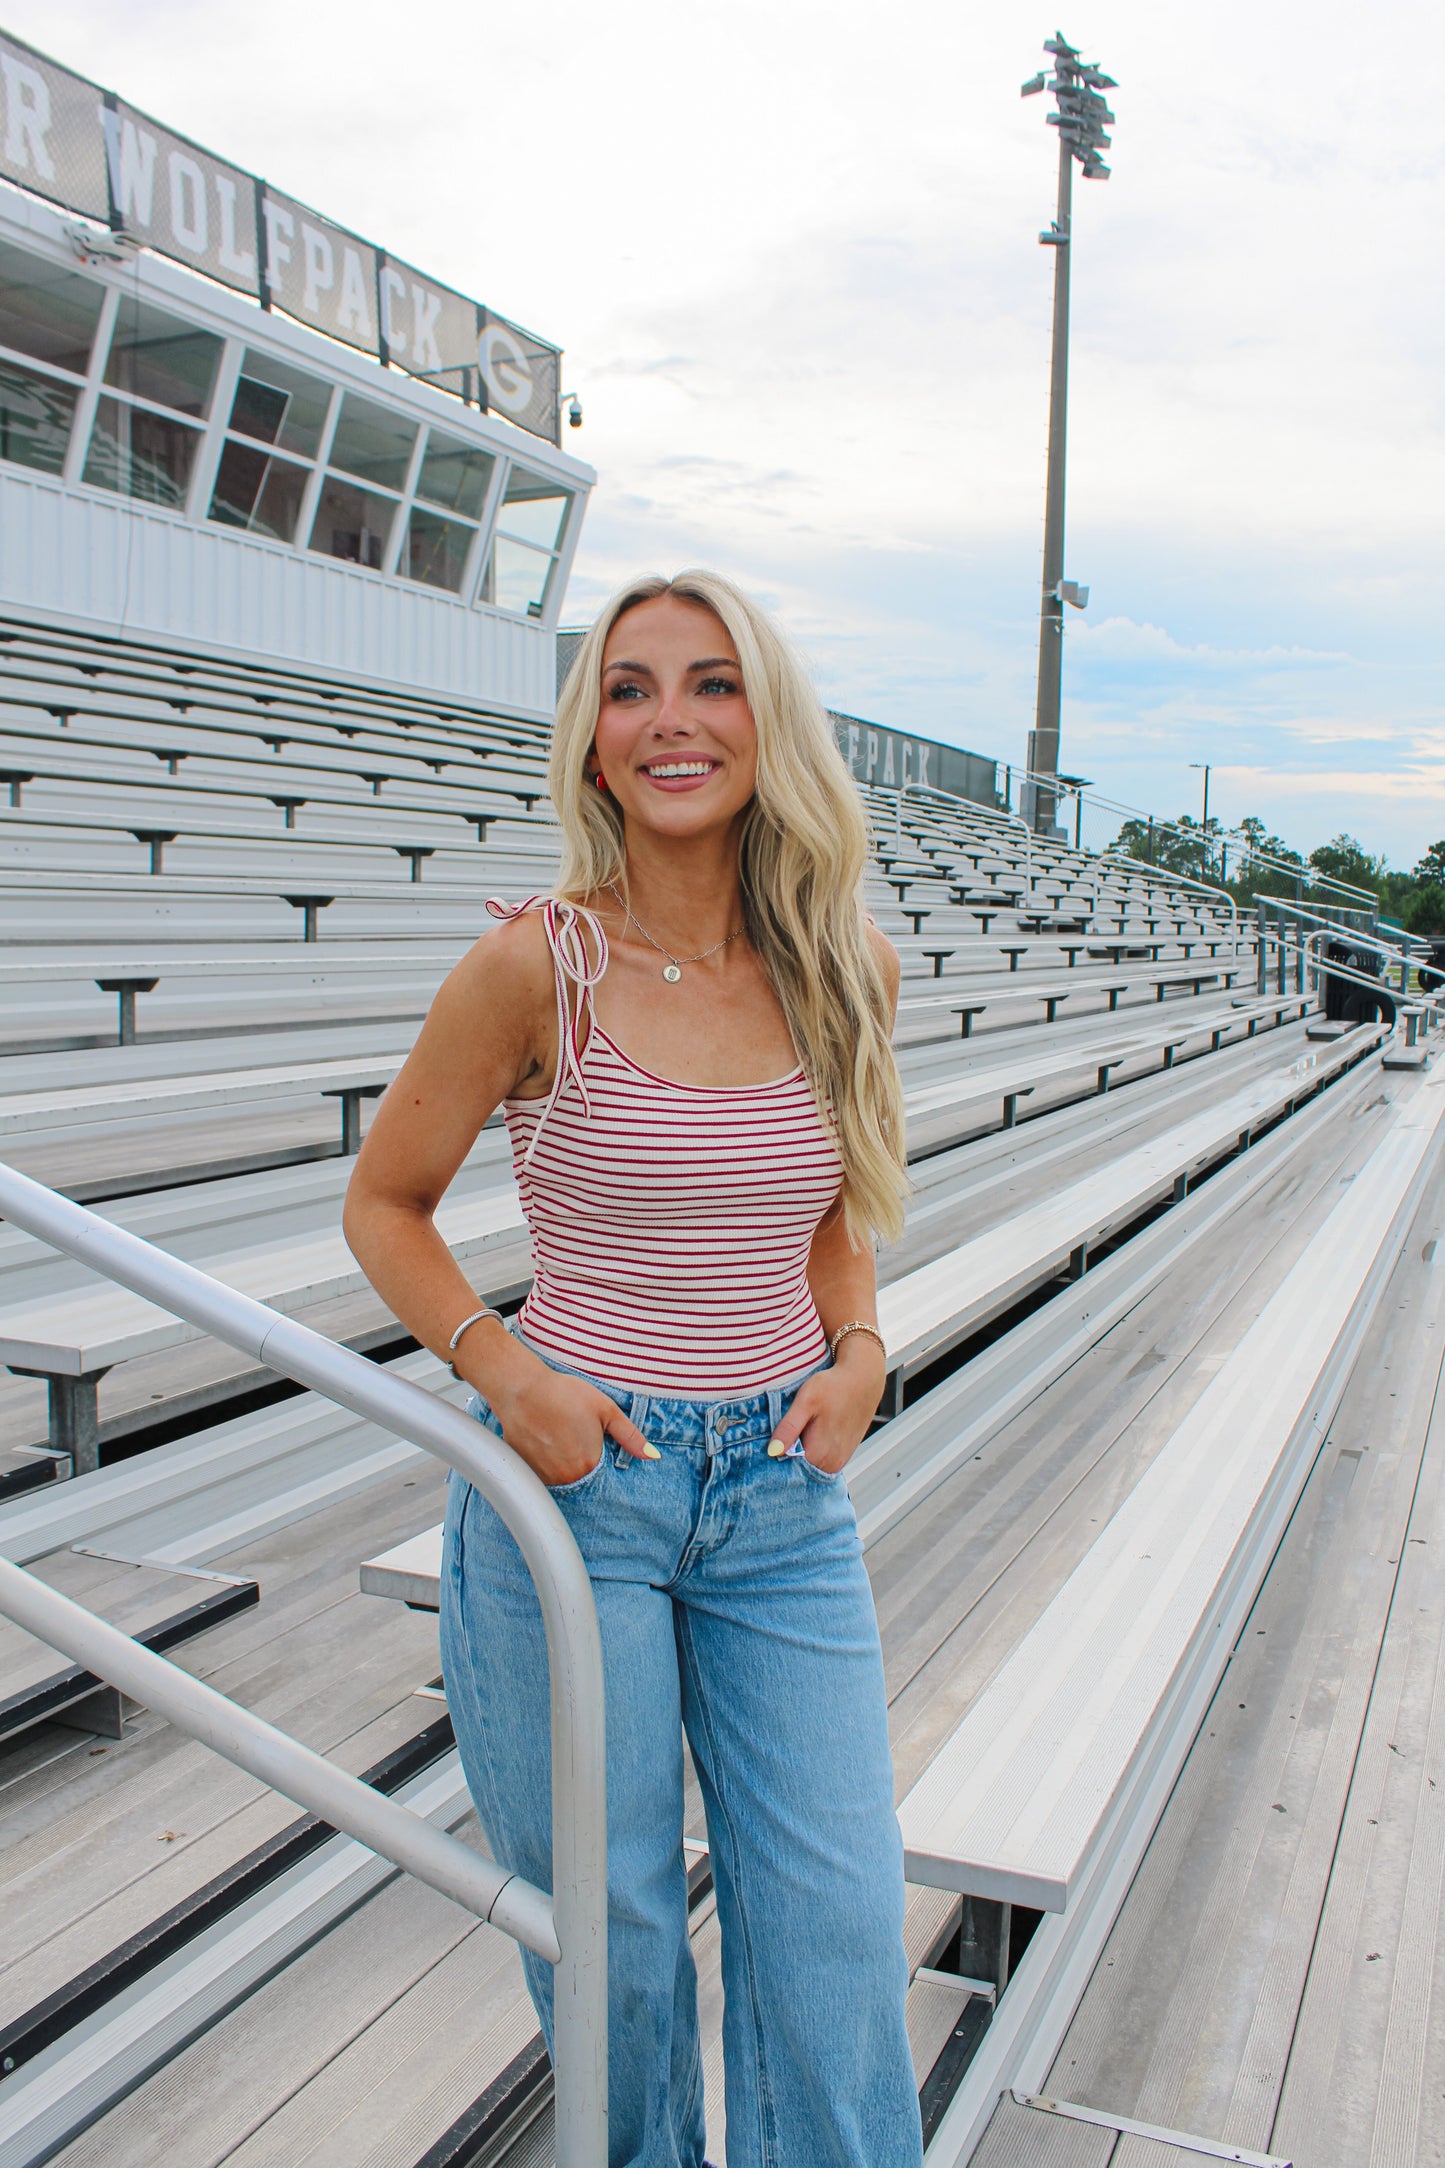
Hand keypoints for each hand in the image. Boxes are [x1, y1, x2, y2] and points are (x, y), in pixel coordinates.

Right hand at [480, 1349, 654, 1487]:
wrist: (522, 1389)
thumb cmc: (564, 1394)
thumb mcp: (605, 1410)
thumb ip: (630, 1436)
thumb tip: (653, 1456)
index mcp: (588, 1465)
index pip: (604, 1476)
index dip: (601, 1459)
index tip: (594, 1445)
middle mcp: (566, 1477)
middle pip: (582, 1477)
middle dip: (582, 1461)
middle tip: (572, 1436)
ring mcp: (543, 1476)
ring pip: (561, 1476)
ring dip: (563, 1464)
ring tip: (557, 1436)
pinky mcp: (525, 1470)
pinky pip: (541, 1474)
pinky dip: (546, 1462)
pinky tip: (544, 1440)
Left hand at [766, 1337, 887, 1475]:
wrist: (863, 1379)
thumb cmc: (834, 1386)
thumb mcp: (805, 1401)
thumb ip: (789, 1428)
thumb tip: (772, 1451)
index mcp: (819, 1454)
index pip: (786, 1469)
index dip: (776, 1455)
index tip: (773, 1440)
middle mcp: (831, 1464)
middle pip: (798, 1469)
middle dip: (788, 1455)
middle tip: (787, 1430)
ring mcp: (839, 1462)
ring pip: (809, 1465)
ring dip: (800, 1452)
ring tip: (803, 1428)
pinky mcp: (844, 1456)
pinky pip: (820, 1460)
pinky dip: (812, 1450)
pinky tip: (813, 1431)